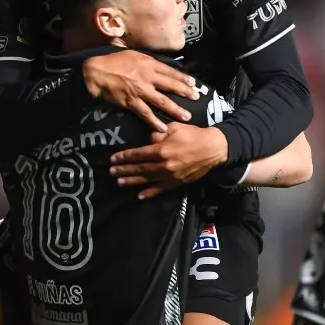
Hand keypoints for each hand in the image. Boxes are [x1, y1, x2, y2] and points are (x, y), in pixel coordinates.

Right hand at [82, 50, 197, 131]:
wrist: (95, 72)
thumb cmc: (112, 61)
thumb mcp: (132, 53)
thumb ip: (145, 59)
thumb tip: (156, 63)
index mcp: (149, 64)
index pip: (171, 71)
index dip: (183, 78)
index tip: (193, 83)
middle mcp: (148, 77)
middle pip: (171, 86)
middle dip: (185, 92)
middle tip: (196, 98)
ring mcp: (140, 91)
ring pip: (162, 101)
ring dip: (175, 109)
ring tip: (186, 116)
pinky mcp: (131, 102)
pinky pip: (146, 114)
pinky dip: (154, 122)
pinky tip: (162, 128)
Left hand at [109, 124, 228, 198]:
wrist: (213, 149)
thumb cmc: (193, 135)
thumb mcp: (174, 128)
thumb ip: (158, 134)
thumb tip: (147, 140)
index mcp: (161, 150)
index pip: (138, 154)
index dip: (124, 156)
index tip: (113, 158)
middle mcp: (163, 165)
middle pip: (139, 168)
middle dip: (124, 169)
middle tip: (111, 172)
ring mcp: (170, 176)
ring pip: (146, 180)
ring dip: (131, 181)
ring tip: (119, 182)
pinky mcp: (177, 183)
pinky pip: (160, 189)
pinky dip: (149, 193)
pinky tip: (139, 196)